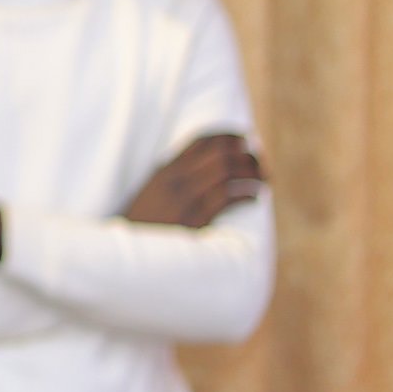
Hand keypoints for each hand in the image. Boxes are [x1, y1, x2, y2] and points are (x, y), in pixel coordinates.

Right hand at [123, 133, 265, 228]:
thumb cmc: (144, 226)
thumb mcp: (152, 194)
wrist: (129, 255)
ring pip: (228, 171)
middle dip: (246, 153)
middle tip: (260, 161)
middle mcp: (176, 180)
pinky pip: (229, 197)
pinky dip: (247, 193)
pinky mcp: (195, 219)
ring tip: (263, 178)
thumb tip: (204, 168)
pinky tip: (254, 197)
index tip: (244, 140)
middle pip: (220, 152)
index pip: (201, 140)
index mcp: (165, 171)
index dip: (228, 136)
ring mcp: (184, 198)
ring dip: (252, 172)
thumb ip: (174, 178)